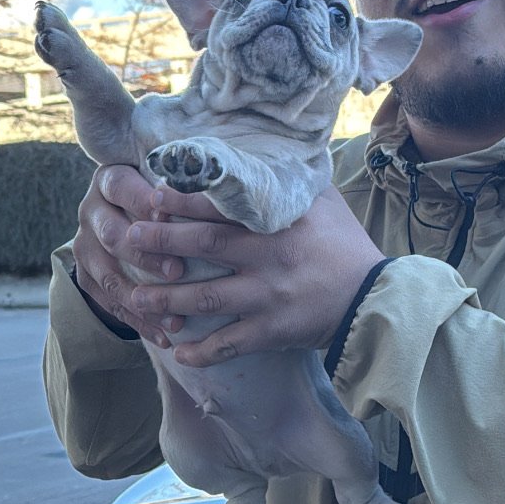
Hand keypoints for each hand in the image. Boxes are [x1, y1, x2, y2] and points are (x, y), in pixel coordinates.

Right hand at [72, 165, 189, 349]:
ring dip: (143, 300)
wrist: (129, 222)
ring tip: (176, 319)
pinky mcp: (86, 276)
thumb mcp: (172, 187)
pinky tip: (164, 337)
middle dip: (146, 256)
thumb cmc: (168, 200)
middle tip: (178, 272)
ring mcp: (85, 245)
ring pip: (108, 275)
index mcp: (111, 179)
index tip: (172, 218)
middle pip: (112, 234)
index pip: (122, 187)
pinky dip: (139, 322)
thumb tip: (223, 196)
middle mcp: (92, 210)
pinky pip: (109, 303)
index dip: (145, 201)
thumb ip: (187, 190)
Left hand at [124, 185, 386, 367]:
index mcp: (277, 220)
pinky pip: (231, 343)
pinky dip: (203, 351)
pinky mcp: (275, 330)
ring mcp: (269, 295)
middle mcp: (269, 255)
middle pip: (204, 246)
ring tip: (136, 300)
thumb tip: (262, 151)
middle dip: (161, 242)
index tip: (152, 197)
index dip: (182, 201)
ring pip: (207, 297)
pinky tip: (178, 352)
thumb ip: (288, 180)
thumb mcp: (322, 201)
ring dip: (167, 299)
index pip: (221, 205)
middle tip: (128, 239)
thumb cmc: (345, 245)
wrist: (376, 299)